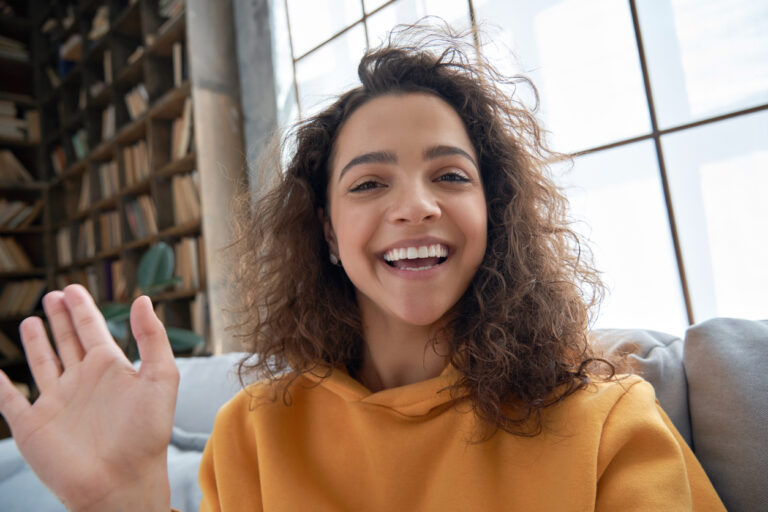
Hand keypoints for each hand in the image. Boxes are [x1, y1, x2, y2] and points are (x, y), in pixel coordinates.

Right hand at [0, 284, 178, 511]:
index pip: (93, 329)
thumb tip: (143, 300)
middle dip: (60, 318)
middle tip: (53, 294)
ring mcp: (56, 403)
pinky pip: (10, 401)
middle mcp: (82, 382)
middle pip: (67, 341)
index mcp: (110, 369)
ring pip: (42, 364)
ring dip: (36, 343)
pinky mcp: (33, 426)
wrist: (121, 483)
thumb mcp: (160, 378)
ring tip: (31, 319)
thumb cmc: (146, 433)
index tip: (73, 288)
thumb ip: (152, 338)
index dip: (82, 308)